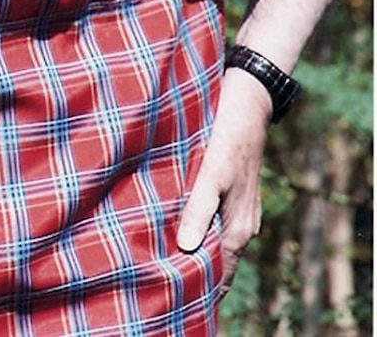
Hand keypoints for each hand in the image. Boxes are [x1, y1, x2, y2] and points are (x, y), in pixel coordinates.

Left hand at [176, 68, 272, 291]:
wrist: (247, 102)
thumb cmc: (227, 138)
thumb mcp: (210, 173)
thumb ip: (199, 210)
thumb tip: (186, 248)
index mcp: (238, 229)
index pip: (220, 277)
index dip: (199, 291)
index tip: (172, 303)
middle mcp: (242, 226)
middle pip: (217, 264)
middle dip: (192, 276)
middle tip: (157, 287)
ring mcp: (239, 210)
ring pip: (214, 243)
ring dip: (192, 252)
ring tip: (159, 263)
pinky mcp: (232, 194)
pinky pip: (214, 223)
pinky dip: (197, 231)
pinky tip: (174, 227)